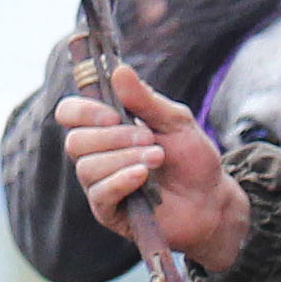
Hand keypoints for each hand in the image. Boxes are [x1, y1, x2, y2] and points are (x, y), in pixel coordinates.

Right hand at [56, 66, 245, 270]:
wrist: (211, 199)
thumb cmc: (191, 158)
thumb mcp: (174, 121)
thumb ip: (145, 99)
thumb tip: (119, 70)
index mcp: (105, 127)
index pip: (69, 113)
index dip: (84, 111)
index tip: (114, 116)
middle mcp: (96, 154)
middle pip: (75, 141)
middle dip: (114, 138)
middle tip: (149, 139)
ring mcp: (99, 184)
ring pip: (87, 167)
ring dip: (125, 158)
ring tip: (157, 158)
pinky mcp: (108, 211)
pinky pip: (100, 193)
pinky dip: (121, 180)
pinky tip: (143, 176)